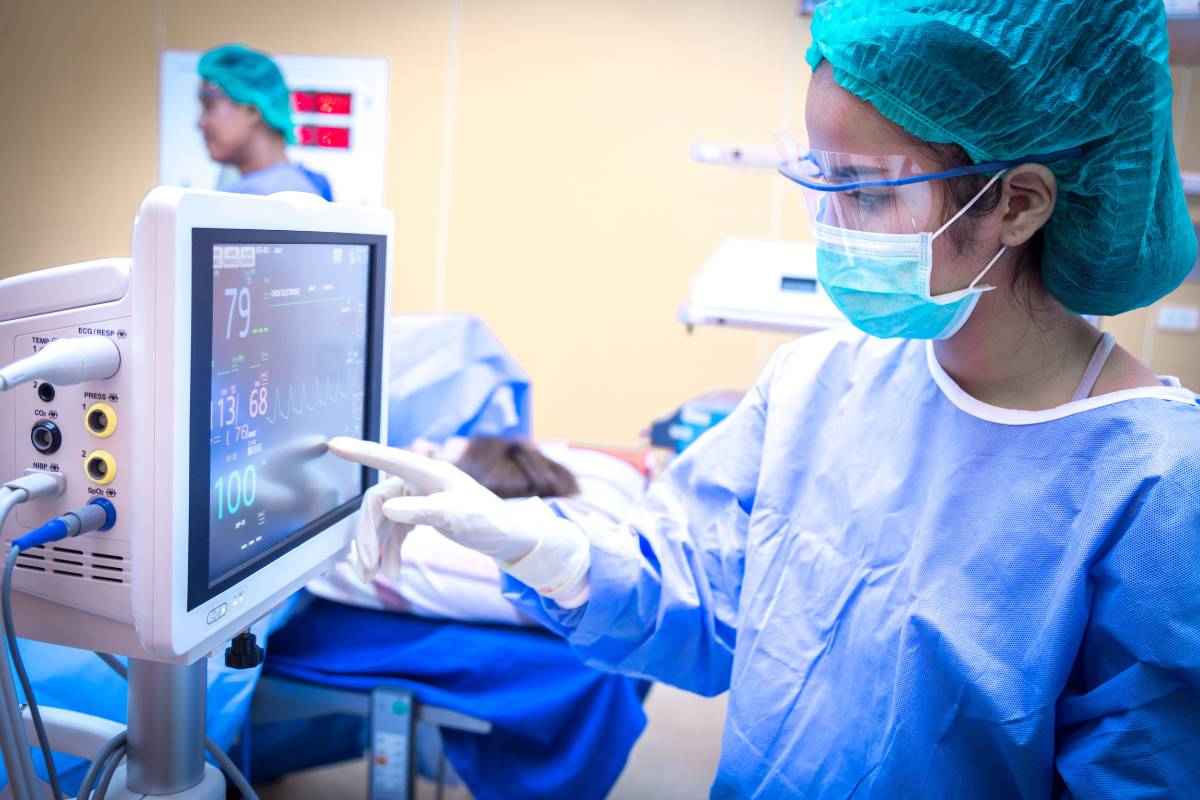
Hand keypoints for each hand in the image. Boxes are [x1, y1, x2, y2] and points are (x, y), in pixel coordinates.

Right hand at [328, 437, 591, 605]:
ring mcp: (419, 496)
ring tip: (374, 579)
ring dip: (377, 550)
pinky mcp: (421, 512)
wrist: (509, 537)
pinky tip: (391, 574)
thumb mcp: (457, 517)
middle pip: (377, 503)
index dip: (360, 452)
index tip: (334, 444)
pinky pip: (395, 530)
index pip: (388, 459)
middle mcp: (420, 480)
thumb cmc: (489, 521)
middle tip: (365, 569)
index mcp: (428, 472)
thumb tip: (387, 507)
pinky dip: (391, 551)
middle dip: (368, 536)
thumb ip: (422, 511)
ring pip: (384, 520)